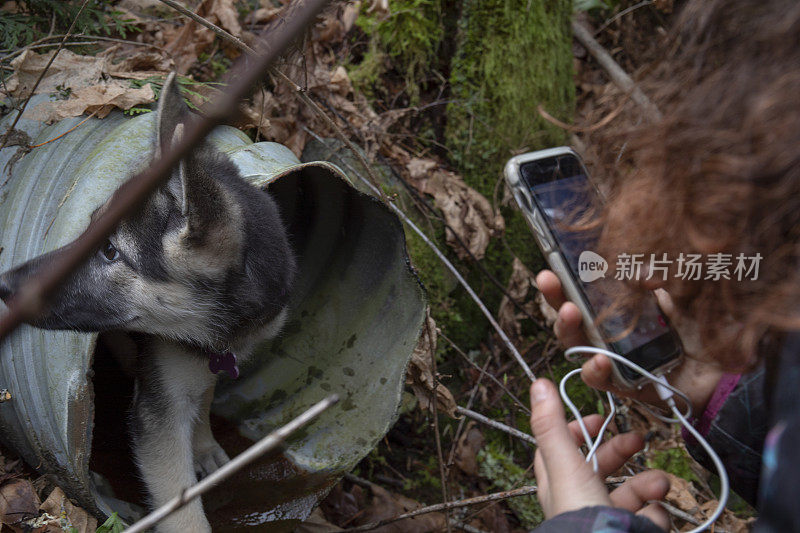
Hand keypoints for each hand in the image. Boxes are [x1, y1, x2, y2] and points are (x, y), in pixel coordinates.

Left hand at [530, 378, 668, 528]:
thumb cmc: (580, 516)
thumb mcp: (564, 463)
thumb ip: (551, 425)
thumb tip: (538, 383)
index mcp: (558, 483)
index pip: (561, 448)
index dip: (576, 429)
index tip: (597, 418)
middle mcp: (580, 500)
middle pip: (600, 466)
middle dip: (622, 450)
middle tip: (638, 439)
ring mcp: (606, 518)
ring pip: (632, 491)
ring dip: (649, 484)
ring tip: (658, 487)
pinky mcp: (630, 532)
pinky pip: (649, 517)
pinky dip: (654, 516)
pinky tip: (651, 520)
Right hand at [535, 270, 723, 414]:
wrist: (734, 371)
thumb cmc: (709, 330)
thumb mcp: (684, 294)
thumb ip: (660, 278)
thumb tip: (637, 270)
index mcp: (623, 307)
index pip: (586, 291)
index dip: (565, 280)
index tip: (550, 265)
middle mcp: (613, 332)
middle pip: (573, 317)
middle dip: (556, 298)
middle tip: (548, 280)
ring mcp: (617, 359)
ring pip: (578, 347)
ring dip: (568, 329)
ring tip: (569, 313)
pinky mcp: (627, 385)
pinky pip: (602, 380)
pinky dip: (596, 370)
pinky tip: (601, 359)